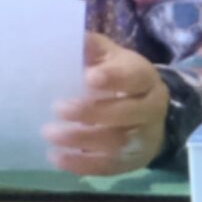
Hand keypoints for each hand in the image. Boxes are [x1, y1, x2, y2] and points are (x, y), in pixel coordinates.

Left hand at [43, 31, 168, 176]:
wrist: (149, 112)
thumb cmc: (121, 79)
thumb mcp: (112, 58)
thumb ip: (92, 48)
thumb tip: (65, 35)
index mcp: (146, 78)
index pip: (135, 78)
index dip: (114, 78)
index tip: (88, 77)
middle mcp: (151, 109)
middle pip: (127, 113)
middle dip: (90, 112)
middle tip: (57, 108)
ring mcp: (143, 138)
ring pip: (116, 142)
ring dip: (80, 139)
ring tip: (49, 133)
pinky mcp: (131, 161)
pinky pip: (108, 166)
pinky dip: (81, 164)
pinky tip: (56, 157)